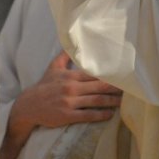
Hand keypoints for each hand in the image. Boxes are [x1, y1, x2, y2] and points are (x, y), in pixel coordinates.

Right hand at [0, 51, 121, 158]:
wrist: (28, 106)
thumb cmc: (43, 87)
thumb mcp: (52, 69)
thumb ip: (64, 57)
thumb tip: (71, 43)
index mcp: (71, 76)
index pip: (95, 74)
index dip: (110, 76)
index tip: (123, 76)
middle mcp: (72, 88)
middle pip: (99, 86)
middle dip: (116, 88)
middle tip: (130, 89)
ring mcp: (70, 102)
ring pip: (96, 100)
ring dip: (111, 101)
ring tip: (123, 102)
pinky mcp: (67, 115)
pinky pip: (87, 115)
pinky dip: (100, 114)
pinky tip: (110, 114)